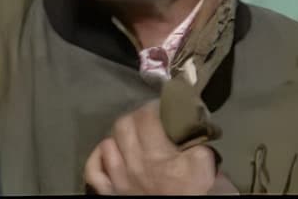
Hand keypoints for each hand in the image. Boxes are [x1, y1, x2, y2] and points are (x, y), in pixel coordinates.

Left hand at [84, 100, 235, 194]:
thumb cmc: (193, 195)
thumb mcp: (204, 167)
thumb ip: (198, 143)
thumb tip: (193, 124)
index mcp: (158, 156)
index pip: (146, 116)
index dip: (154, 106)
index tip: (163, 107)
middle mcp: (135, 165)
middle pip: (123, 125)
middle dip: (136, 117)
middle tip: (149, 119)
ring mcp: (119, 179)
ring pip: (108, 143)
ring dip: (119, 136)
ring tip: (132, 135)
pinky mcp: (109, 193)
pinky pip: (92, 169)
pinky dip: (98, 157)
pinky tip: (108, 152)